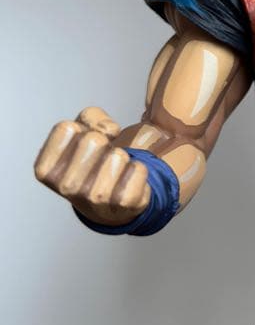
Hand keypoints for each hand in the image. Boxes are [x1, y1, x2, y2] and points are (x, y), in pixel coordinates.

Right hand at [35, 107, 150, 225]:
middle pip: (94, 140)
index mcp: (46, 170)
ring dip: (121, 158)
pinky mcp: (123, 203)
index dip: (80, 129)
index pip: (66, 128)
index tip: (81, 145)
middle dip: (103, 143)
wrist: (107, 207)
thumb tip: (109, 130)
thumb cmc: (90, 163)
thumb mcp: (81, 131)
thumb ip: (90, 116)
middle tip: (100, 159)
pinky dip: (137, 170)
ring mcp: (94, 199)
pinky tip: (126, 182)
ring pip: (119, 155)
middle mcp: (66, 187)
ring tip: (112, 172)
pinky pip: (139, 169)